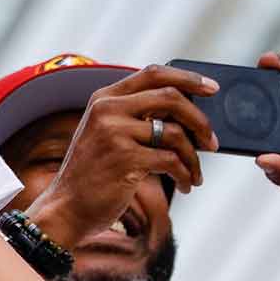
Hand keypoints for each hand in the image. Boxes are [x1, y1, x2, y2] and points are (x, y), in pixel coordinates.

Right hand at [26, 65, 219, 239]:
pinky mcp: (124, 158)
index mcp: (104, 98)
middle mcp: (107, 109)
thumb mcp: (107, 135)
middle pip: (170, 97)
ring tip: (195, 173)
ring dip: (194, 157)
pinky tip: (186, 184)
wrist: (67, 207)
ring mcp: (114, 132)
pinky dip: (186, 174)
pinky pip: (171, 160)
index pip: (153, 73)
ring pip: (174, 133)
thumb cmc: (95, 173)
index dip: (187, 78)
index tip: (212, 88)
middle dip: (200, 120)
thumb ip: (137, 118)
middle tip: (212, 142)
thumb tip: (190, 115)